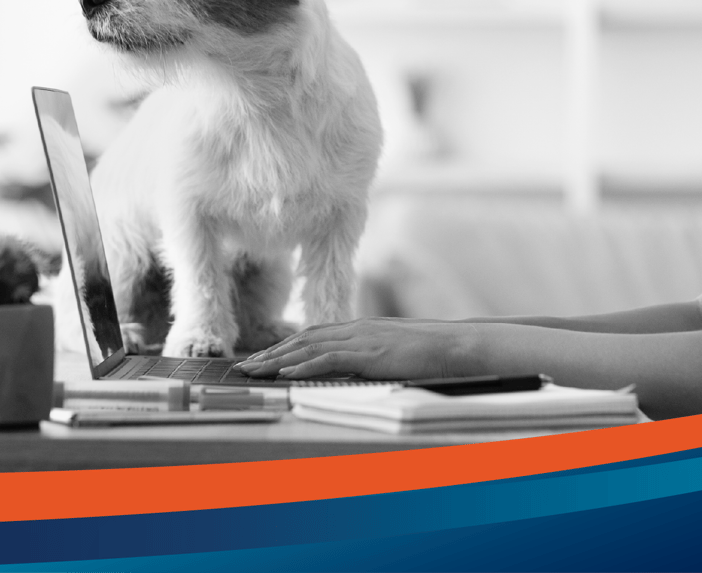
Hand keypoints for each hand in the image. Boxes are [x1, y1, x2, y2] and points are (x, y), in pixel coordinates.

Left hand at [234, 317, 475, 379]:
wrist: (456, 345)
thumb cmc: (431, 351)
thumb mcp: (393, 351)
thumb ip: (369, 355)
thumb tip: (350, 369)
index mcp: (361, 328)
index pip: (314, 334)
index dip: (285, 345)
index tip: (263, 357)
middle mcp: (357, 328)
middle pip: (304, 338)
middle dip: (271, 352)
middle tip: (245, 366)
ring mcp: (363, 339)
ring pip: (310, 346)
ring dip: (278, 359)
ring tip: (255, 371)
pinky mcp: (371, 353)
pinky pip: (331, 359)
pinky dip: (305, 365)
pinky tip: (286, 373)